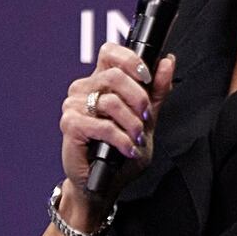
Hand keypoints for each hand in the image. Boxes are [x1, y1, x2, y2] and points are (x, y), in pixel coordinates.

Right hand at [59, 43, 176, 209]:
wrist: (104, 183)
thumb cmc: (120, 152)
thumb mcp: (146, 120)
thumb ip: (156, 92)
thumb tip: (167, 62)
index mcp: (100, 81)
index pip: (110, 52)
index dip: (131, 60)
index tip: (147, 77)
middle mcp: (84, 88)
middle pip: (115, 76)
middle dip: (139, 98)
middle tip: (147, 118)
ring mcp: (73, 105)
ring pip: (111, 101)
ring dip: (132, 123)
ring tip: (137, 138)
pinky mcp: (70, 125)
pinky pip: (103, 125)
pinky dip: (121, 139)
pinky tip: (127, 149)